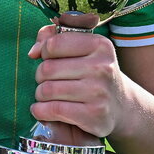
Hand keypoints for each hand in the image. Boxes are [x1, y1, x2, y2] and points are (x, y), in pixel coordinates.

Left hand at [28, 22, 127, 142]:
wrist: (120, 106)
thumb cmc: (93, 73)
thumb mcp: (82, 49)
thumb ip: (53, 38)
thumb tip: (33, 52)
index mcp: (99, 45)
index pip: (53, 44)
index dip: (45, 53)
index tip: (50, 60)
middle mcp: (102, 67)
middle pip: (47, 69)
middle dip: (40, 77)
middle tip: (48, 81)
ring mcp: (99, 92)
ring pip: (47, 90)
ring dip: (40, 95)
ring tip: (47, 97)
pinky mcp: (93, 115)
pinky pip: (53, 110)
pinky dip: (41, 111)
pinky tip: (44, 111)